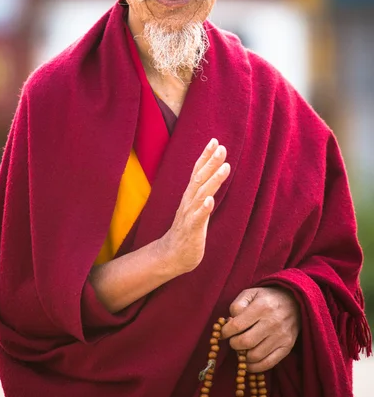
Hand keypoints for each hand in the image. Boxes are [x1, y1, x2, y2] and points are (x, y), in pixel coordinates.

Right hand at [159, 138, 229, 274]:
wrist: (172, 255)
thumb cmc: (188, 230)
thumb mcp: (198, 207)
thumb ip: (204, 191)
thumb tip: (214, 175)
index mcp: (191, 195)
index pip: (198, 171)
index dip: (205, 156)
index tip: (215, 141)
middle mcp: (188, 201)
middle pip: (199, 178)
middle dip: (210, 162)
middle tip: (221, 147)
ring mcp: (189, 215)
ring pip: (201, 194)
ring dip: (213, 181)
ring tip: (224, 168)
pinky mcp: (191, 230)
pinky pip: (197, 218)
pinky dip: (203, 208)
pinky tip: (210, 200)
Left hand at [221, 287, 300, 372]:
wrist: (294, 302)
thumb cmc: (267, 298)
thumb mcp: (251, 293)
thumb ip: (237, 305)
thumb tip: (229, 322)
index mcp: (261, 306)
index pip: (237, 326)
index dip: (225, 332)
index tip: (223, 333)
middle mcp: (272, 322)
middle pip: (245, 342)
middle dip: (234, 344)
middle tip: (233, 341)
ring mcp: (281, 336)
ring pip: (255, 355)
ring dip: (243, 356)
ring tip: (242, 349)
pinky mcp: (287, 347)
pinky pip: (268, 364)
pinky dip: (255, 367)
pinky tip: (249, 361)